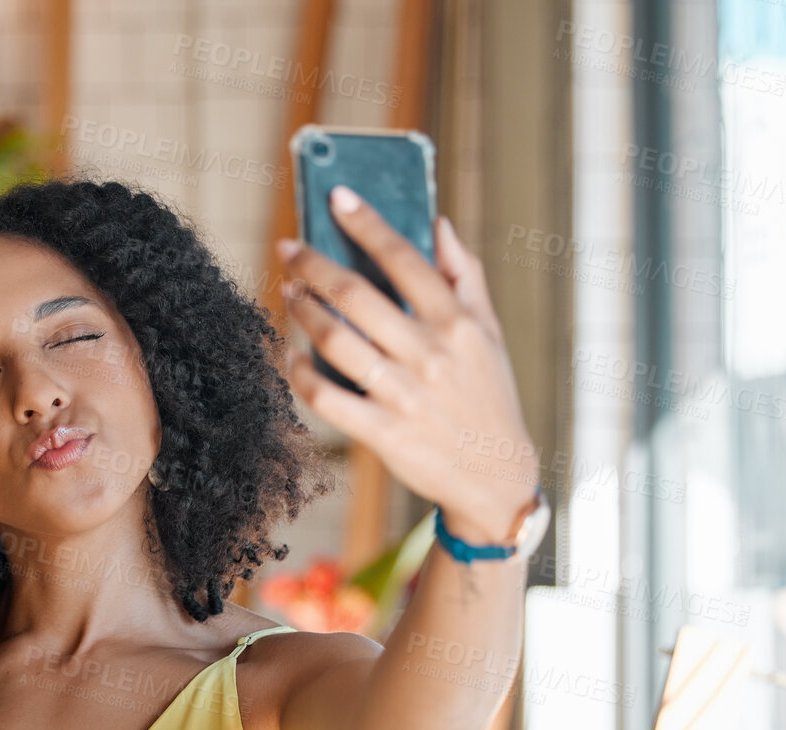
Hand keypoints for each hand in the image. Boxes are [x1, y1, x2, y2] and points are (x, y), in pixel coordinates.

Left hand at [278, 187, 539, 544]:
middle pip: (357, 294)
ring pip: (335, 340)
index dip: (366, 223)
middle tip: (289, 248)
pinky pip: (327, 396)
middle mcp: (430, 354)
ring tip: (288, 293)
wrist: (497, 477)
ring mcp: (404, 395)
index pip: (404, 258)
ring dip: (303, 311)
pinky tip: (291, 355)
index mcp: (457, 323)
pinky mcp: (383, 433)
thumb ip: (465, 276)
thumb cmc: (489, 398)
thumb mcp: (490, 334)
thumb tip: (440, 224)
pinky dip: (301, 373)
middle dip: (314, 264)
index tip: (337, 197)